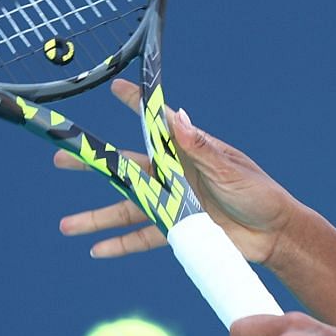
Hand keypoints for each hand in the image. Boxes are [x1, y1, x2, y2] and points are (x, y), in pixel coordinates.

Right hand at [55, 80, 298, 263]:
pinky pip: (143, 237)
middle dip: (93, 164)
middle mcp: (174, 175)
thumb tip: (175, 116)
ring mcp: (173, 203)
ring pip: (126, 208)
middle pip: (126, 167)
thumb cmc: (259, 194)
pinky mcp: (177, 230)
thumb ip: (200, 147)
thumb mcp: (229, 169)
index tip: (114, 86)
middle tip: (61, 159)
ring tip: (65, 225)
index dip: (135, 105)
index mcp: (188, 151)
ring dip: (96, 217)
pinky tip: (96, 250)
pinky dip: (121, 244)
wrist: (275, 235)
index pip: (155, 124)